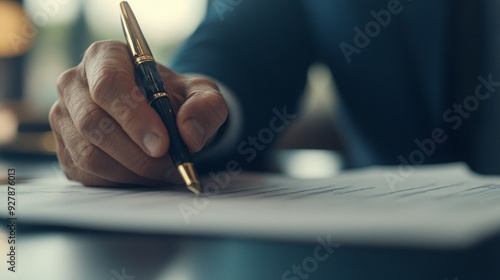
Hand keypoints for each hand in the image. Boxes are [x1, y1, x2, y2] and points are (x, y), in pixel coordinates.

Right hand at [49, 40, 227, 185]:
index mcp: (104, 57)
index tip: (162, 143)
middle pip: (93, 123)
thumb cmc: (173, 97)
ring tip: (164, 171)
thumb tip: (189, 134)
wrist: (159, 113)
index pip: (108, 85)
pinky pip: (88, 175)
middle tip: (170, 165)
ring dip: (132, 171)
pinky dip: (122, 182)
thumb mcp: (200, 93)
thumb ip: (205, 106)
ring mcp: (64, 119)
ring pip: (89, 154)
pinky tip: (146, 176)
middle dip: (136, 153)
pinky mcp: (65, 150)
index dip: (134, 118)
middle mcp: (74, 84)